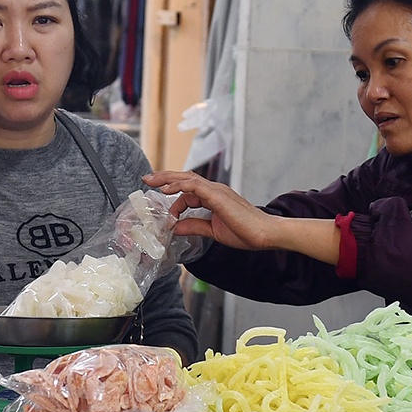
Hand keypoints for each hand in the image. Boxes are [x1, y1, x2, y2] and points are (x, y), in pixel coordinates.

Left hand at [145, 172, 284, 250]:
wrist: (265, 234)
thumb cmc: (245, 233)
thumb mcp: (212, 230)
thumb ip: (194, 226)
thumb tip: (175, 227)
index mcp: (215, 197)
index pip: (189, 192)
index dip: (175, 203)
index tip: (167, 217)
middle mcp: (215, 190)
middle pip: (185, 178)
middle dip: (164, 178)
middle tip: (147, 179)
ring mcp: (217, 191)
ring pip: (187, 178)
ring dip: (167, 178)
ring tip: (151, 180)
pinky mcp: (218, 195)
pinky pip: (193, 186)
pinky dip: (178, 186)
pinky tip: (166, 190)